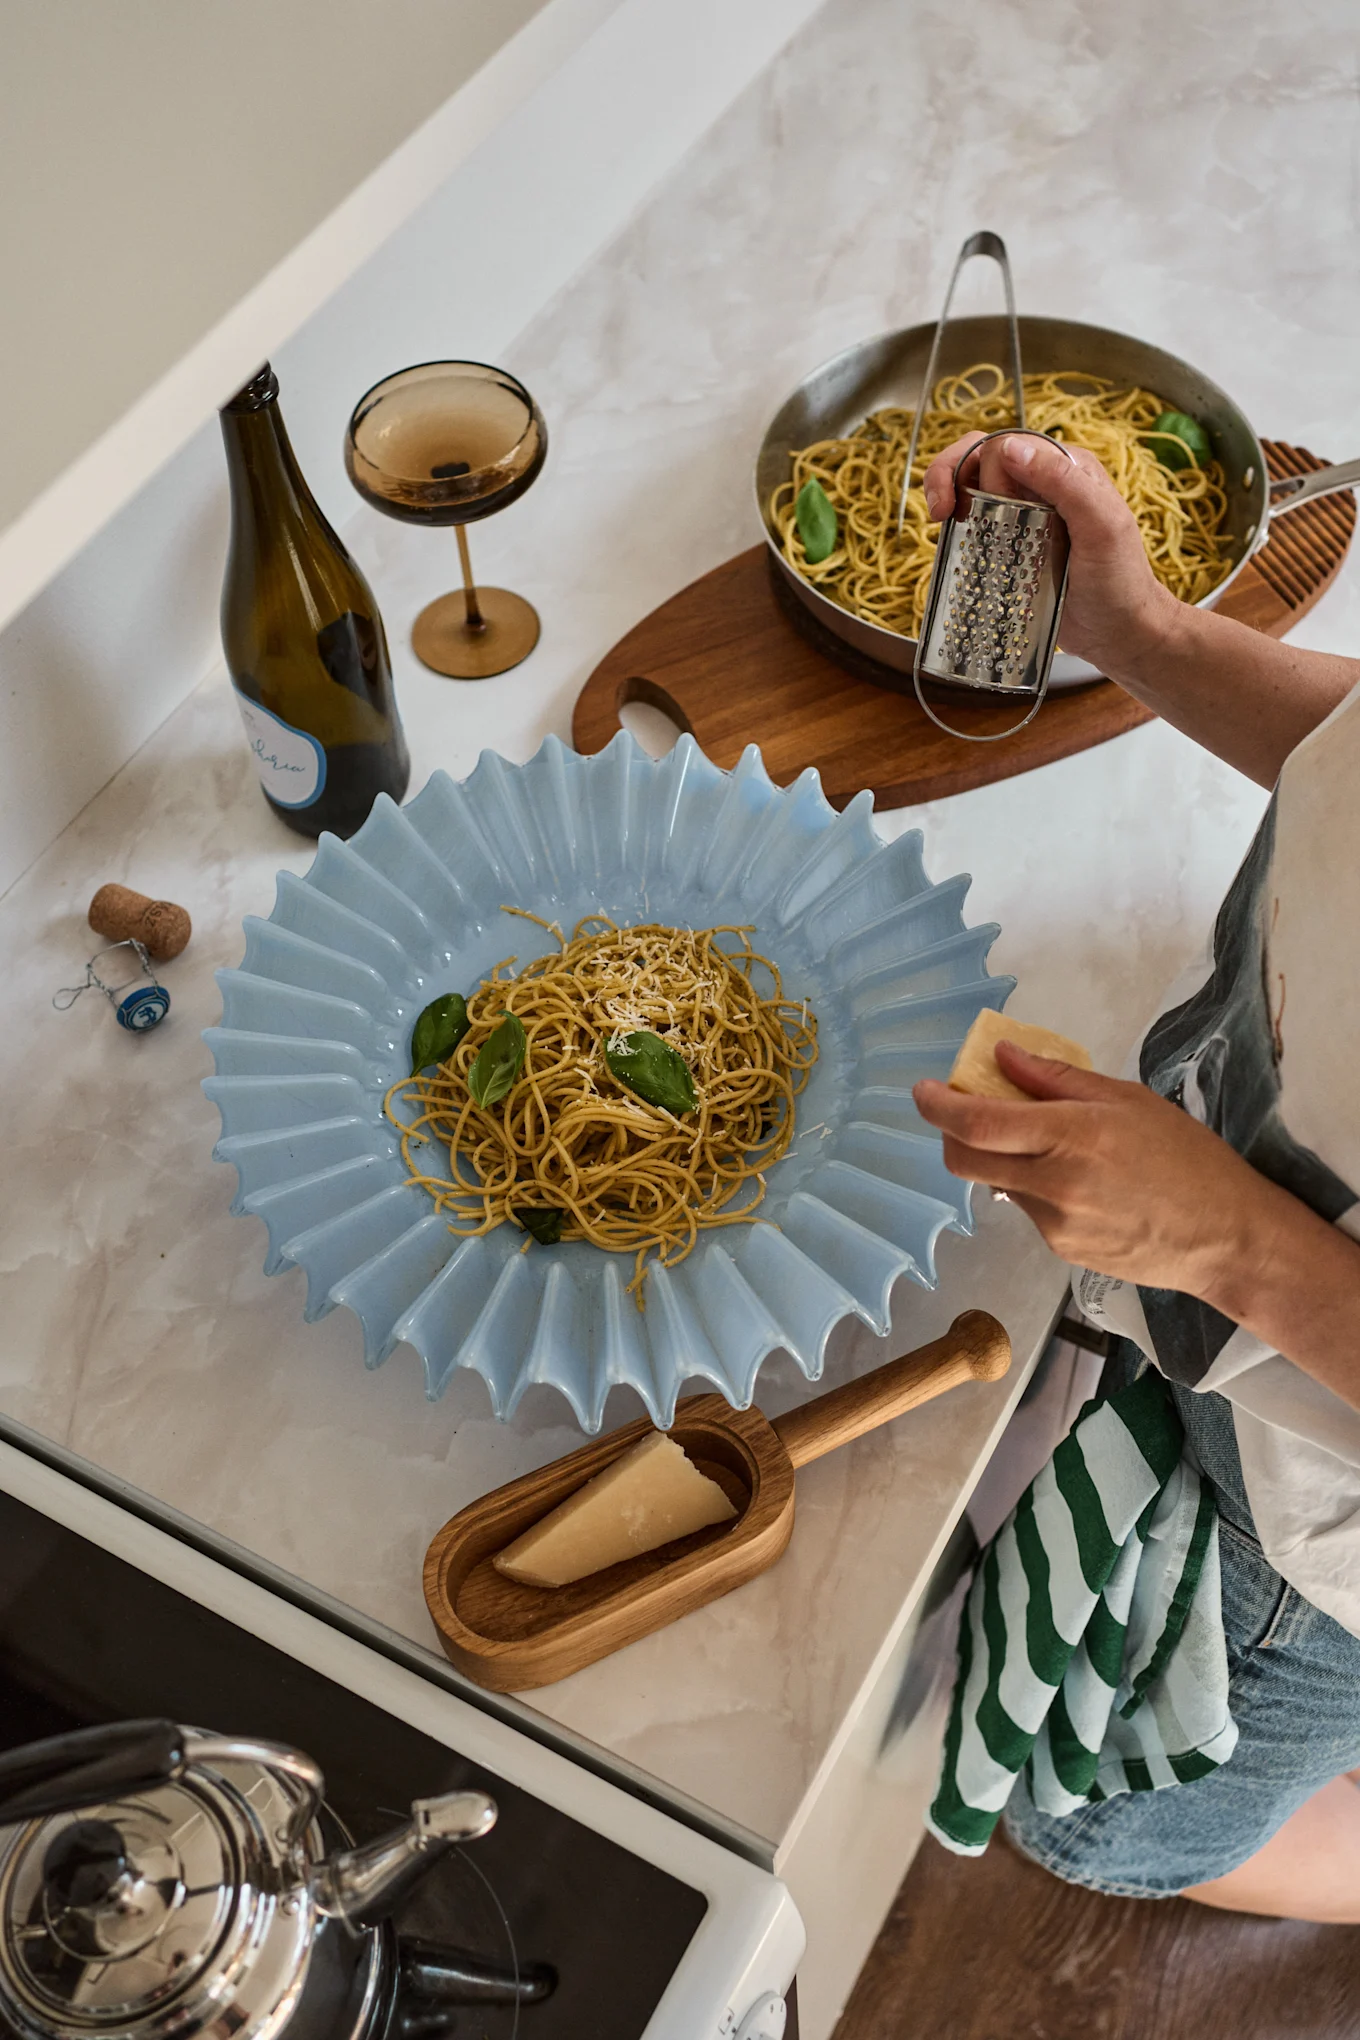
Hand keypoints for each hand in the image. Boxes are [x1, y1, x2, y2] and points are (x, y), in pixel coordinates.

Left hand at [912, 1041, 1274, 1299]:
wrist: (1224, 1238)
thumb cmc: (1187, 1157)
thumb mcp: (1129, 1100)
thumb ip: (1058, 1080)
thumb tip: (1003, 1056)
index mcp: (1072, 1135)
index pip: (977, 1123)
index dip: (937, 1106)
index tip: (923, 1090)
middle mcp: (1053, 1183)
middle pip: (964, 1161)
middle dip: (950, 1135)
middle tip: (964, 1113)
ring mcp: (1054, 1223)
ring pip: (997, 1184)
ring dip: (1002, 1160)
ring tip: (1052, 1147)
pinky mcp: (1060, 1250)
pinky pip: (1028, 1209)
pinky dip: (1033, 1187)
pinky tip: (1078, 1183)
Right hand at [920, 432, 1181, 682]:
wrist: (1119, 634)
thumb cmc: (1120, 581)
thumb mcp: (1102, 526)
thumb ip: (1063, 481)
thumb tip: (1010, 449)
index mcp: (1065, 468)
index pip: (1005, 444)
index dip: (977, 466)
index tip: (967, 504)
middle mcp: (1041, 486)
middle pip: (980, 459)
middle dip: (954, 476)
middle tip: (946, 514)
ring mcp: (1023, 517)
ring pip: (972, 487)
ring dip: (948, 495)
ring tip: (940, 520)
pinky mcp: (1010, 548)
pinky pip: (975, 525)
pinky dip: (955, 528)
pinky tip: (950, 543)